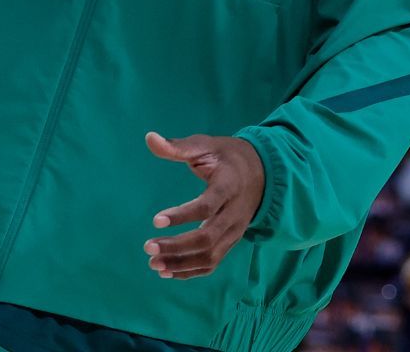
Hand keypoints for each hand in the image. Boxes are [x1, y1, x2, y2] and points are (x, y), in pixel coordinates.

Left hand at [142, 132, 264, 279]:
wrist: (261, 173)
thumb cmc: (226, 157)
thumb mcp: (206, 145)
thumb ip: (178, 146)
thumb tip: (149, 137)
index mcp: (229, 186)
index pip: (207, 206)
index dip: (182, 216)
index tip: (155, 221)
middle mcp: (234, 213)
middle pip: (207, 238)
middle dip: (177, 247)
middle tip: (148, 247)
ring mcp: (235, 231)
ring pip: (210, 256)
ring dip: (181, 263)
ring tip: (153, 263)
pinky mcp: (231, 241)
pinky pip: (213, 263)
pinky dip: (191, 271)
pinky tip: (167, 271)